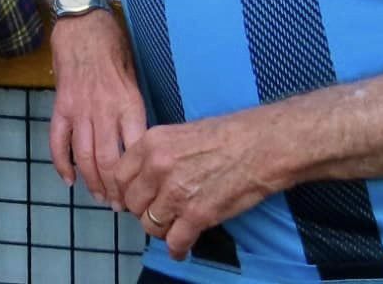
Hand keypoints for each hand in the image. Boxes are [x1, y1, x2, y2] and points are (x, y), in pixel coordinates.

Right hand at [47, 12, 144, 204]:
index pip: (135, 152)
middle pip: (109, 161)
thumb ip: (134, 110)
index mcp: (129, 104)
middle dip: (114, 189)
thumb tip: (139, 143)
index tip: (141, 192)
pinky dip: (62, 164)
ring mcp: (80, 110)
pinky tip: (69, 179)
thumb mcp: (135, 78)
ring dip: (91, 182)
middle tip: (117, 204)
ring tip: (98, 197)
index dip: (137, 178)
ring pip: (84, 156)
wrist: (83, 26)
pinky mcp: (61, 107)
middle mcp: (105, 111)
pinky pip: (58, 142)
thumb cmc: (114, 49)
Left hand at [112, 111, 283, 260]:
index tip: (132, 200)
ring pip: (150, 225)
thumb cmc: (229, 135)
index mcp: (151, 143)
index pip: (120, 176)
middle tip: (159, 212)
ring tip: (174, 227)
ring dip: (161, 230)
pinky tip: (182, 248)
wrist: (262, 145)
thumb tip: (144, 178)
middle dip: (144, 211)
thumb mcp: (180, 133)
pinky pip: (175, 242)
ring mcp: (176, 193)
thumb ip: (157, 154)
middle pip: (133, 204)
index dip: (125, 193)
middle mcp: (158, 167)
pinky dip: (177, 248)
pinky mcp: (198, 215)